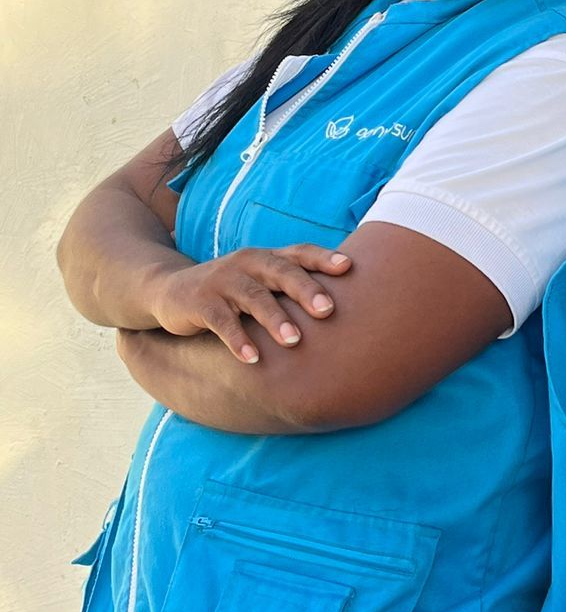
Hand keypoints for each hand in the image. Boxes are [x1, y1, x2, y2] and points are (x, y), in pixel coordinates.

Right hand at [147, 246, 352, 361]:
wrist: (169, 290)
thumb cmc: (231, 290)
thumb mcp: (260, 282)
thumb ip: (292, 287)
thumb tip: (342, 307)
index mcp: (267, 258)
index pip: (299, 252)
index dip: (323, 257)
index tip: (349, 267)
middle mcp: (247, 263)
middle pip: (280, 272)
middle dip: (305, 290)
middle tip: (328, 310)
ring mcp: (223, 281)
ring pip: (253, 297)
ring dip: (275, 319)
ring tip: (294, 341)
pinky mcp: (200, 302)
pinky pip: (221, 321)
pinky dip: (237, 340)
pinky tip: (252, 359)